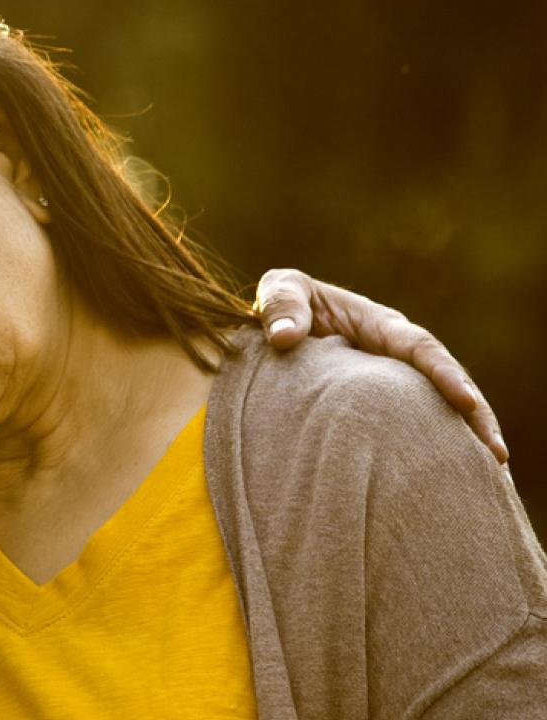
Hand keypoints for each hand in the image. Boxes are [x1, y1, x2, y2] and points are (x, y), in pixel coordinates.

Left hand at [254, 268, 506, 461]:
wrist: (277, 326)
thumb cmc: (284, 304)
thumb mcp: (280, 290)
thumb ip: (282, 305)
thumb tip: (284, 338)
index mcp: (381, 326)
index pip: (421, 348)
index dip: (444, 373)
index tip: (465, 401)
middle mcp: (398, 357)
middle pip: (446, 386)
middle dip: (474, 417)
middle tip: (495, 455)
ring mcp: (396, 384)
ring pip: (439, 412)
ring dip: (463, 441)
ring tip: (488, 479)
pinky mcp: (384, 408)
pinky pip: (414, 428)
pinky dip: (434, 451)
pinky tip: (450, 482)